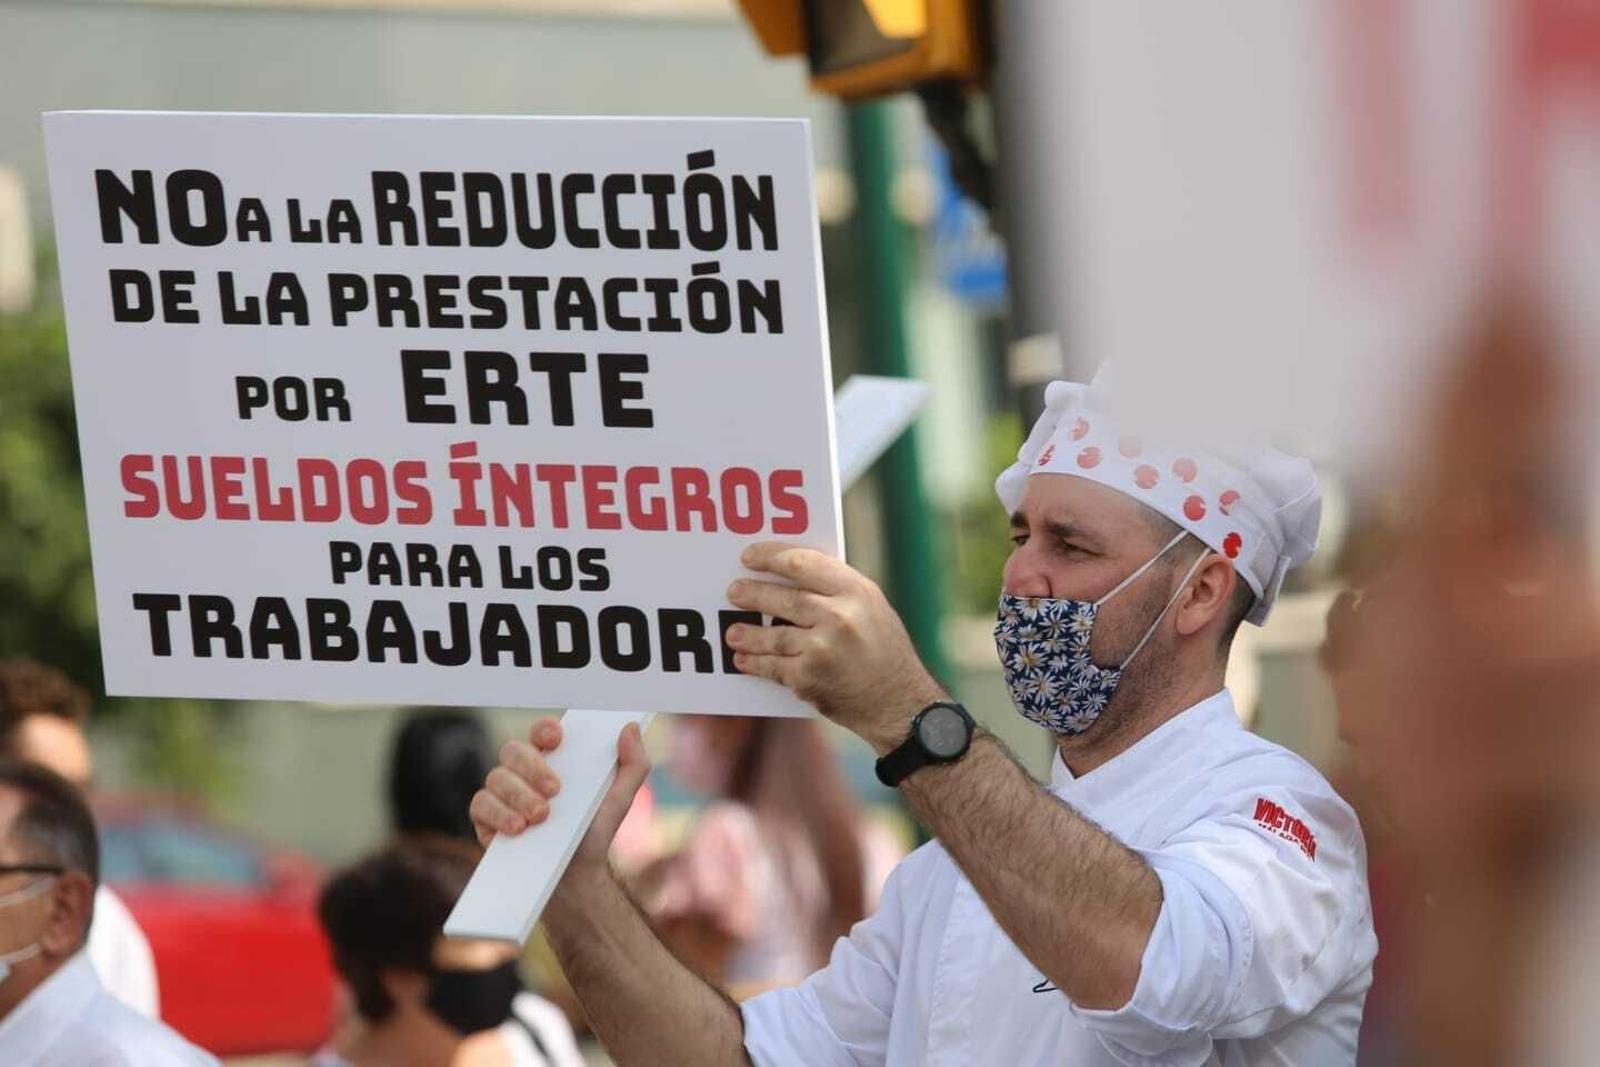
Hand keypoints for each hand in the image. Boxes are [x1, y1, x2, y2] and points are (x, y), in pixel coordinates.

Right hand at [468, 717, 651, 887]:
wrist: (575, 876)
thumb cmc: (594, 831)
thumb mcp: (620, 799)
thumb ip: (634, 763)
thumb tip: (630, 729)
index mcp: (553, 759)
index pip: (541, 731)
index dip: (544, 728)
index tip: (557, 739)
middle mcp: (522, 771)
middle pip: (513, 750)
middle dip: (532, 768)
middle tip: (555, 792)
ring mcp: (502, 794)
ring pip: (496, 777)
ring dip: (518, 795)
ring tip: (540, 817)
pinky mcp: (486, 819)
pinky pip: (480, 805)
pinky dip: (498, 814)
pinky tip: (517, 828)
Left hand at [724, 542, 945, 751]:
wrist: (899, 704)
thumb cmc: (886, 652)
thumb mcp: (872, 608)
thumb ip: (837, 590)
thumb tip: (790, 574)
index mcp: (856, 591)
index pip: (802, 563)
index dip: (770, 557)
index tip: (749, 557)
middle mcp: (838, 616)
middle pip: (782, 599)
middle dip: (752, 595)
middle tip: (734, 592)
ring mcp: (821, 648)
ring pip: (772, 635)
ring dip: (746, 633)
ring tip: (733, 632)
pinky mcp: (808, 678)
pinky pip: (772, 666)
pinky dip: (755, 663)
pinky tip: (744, 660)